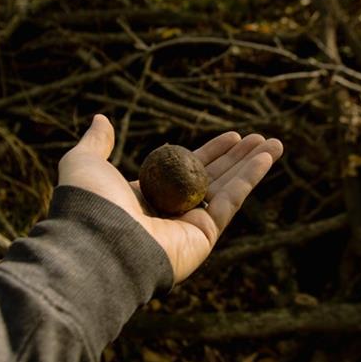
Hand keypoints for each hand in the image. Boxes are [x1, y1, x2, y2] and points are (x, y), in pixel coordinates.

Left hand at [58, 115, 282, 281]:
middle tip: (259, 137)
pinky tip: (267, 157)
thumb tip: (102, 119)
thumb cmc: (89, 203)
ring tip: (275, 143)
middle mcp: (169, 213)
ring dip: (253, 165)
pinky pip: (231, 201)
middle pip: (212, 178)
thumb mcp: (85, 162)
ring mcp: (188, 228)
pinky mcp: (204, 237)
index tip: (231, 136)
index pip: (185, 169)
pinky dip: (251, 178)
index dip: (211, 152)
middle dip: (237, 158)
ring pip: (228, 189)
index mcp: (144, 197)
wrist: (97, 242)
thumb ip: (96, 142)